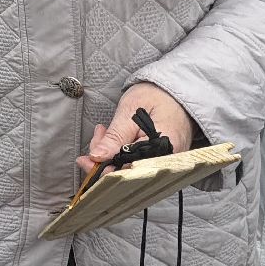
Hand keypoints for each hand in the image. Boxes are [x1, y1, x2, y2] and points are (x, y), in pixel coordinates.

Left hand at [76, 81, 195, 173]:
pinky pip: (136, 165)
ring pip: (129, 170)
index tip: (86, 160)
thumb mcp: (131, 110)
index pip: (128, 171)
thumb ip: (115, 136)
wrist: (178, 92)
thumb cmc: (158, 96)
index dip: (104, 169)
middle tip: (97, 136)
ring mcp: (165, 165)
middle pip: (127, 173)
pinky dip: (121, 154)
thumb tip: (97, 157)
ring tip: (104, 132)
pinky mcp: (160, 163)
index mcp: (163, 150)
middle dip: (104, 159)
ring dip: (111, 154)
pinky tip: (114, 141)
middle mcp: (167, 163)